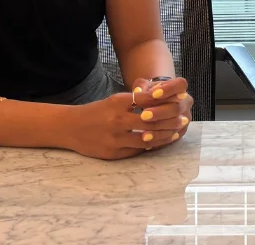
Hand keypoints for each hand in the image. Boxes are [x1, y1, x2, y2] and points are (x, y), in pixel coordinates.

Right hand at [64, 90, 184, 160]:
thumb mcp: (115, 101)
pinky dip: (151, 146)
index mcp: (118, 103)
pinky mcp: (113, 153)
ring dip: (164, 136)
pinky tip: (160, 143)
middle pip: (151, 121)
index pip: (147, 100)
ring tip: (176, 133)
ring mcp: (115, 138)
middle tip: (183, 120)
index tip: (179, 100)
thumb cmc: (97, 112)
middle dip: (169, 121)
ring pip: (147, 139)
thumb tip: (162, 100)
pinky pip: (137, 150)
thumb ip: (136, 101)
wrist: (71, 128)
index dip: (165, 101)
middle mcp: (117, 120)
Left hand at [130, 77, 193, 142]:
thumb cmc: (149, 92)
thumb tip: (137, 93)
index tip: (153, 94)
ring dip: (159, 130)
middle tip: (144, 116)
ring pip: (175, 124)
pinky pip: (171, 137)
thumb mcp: (145, 86)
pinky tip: (146, 140)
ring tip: (143, 133)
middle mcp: (186, 103)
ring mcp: (185, 118)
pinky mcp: (180, 131)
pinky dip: (158, 139)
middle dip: (160, 113)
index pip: (180, 85)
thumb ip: (142, 86)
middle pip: (177, 107)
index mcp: (180, 88)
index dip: (169, 89)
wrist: (154, 104)